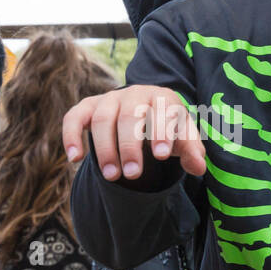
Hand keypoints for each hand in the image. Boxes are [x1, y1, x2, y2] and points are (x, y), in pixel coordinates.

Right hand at [61, 84, 206, 180]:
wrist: (144, 112)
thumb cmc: (166, 128)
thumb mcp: (182, 138)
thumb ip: (190, 150)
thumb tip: (199, 168)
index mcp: (162, 98)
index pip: (163, 110)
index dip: (162, 131)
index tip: (161, 156)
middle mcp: (134, 94)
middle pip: (130, 116)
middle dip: (130, 146)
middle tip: (133, 175)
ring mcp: (109, 99)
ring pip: (102, 119)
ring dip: (105, 148)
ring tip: (111, 176)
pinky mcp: (88, 107)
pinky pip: (74, 117)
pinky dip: (71, 136)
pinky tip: (75, 159)